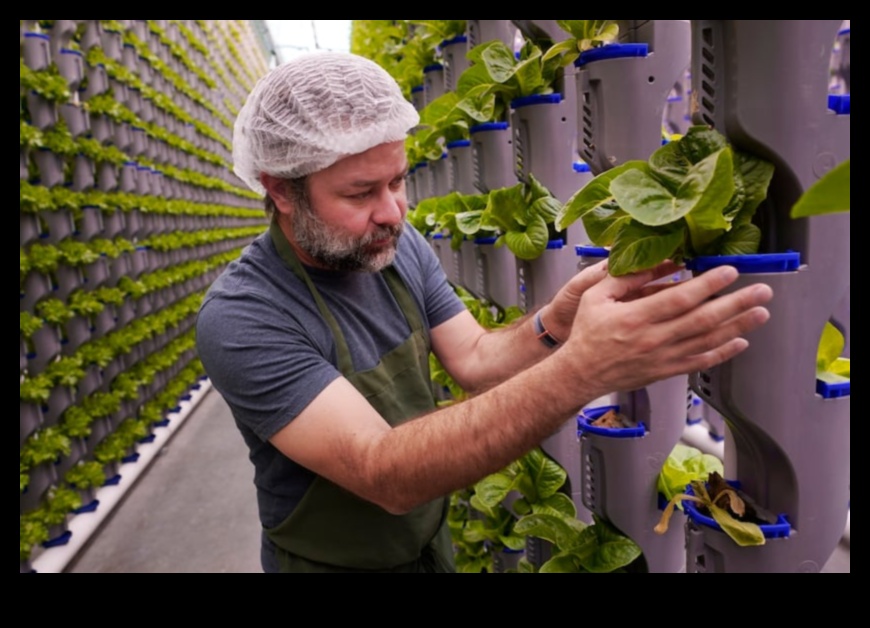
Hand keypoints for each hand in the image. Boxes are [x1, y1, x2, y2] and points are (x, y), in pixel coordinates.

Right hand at [560, 264, 772, 398]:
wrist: (581, 373)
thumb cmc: (587, 333)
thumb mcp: (595, 296)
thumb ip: (626, 278)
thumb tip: (659, 263)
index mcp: (635, 318)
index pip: (679, 299)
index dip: (707, 285)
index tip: (729, 271)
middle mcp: (653, 339)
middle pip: (702, 320)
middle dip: (736, 304)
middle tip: (762, 291)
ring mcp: (662, 358)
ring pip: (707, 341)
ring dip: (738, 326)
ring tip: (760, 313)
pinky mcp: (666, 371)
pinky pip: (700, 362)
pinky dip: (723, 353)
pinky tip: (740, 341)